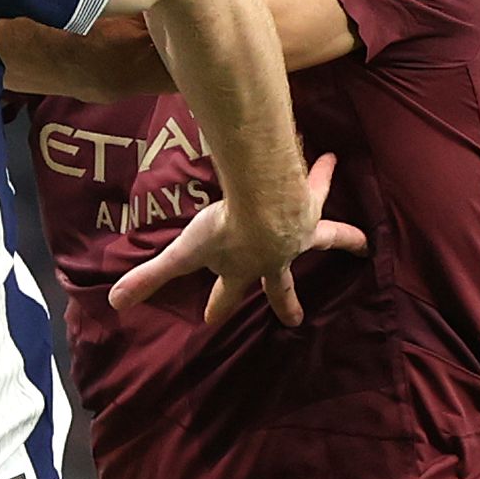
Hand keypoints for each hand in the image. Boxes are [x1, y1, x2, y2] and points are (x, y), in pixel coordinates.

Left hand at [106, 154, 356, 326]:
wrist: (266, 205)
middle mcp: (275, 255)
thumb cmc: (226, 230)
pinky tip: (332, 157)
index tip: (208, 321)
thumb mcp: (183, 252)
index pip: (226, 294)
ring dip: (342, 238)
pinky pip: (319, 186)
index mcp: (244, 269)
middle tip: (296, 320)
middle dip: (287, 301)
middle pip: (282, 283)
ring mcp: (298, 231)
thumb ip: (151, 275)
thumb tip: (115, 303)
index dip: (216, 305)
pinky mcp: (310, 203)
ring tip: (364, 242)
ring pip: (323, 236)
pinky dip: (325, 172)